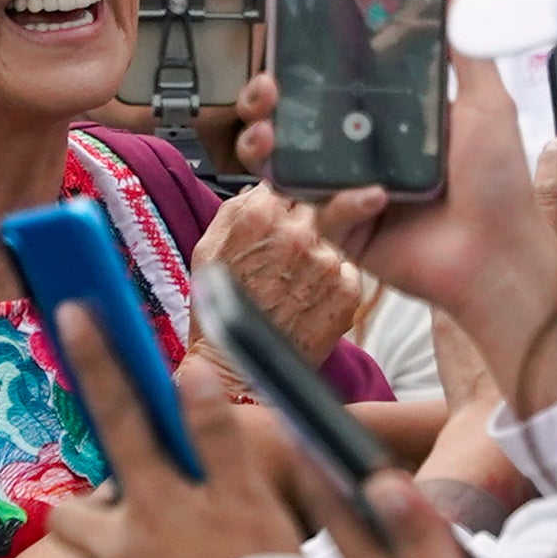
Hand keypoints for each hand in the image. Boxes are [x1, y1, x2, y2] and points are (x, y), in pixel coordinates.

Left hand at [48, 306, 302, 557]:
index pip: (120, 413)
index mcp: (153, 501)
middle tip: (139, 509)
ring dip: (115, 556)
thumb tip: (187, 373)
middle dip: (92, 507)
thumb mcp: (249, 497)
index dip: (97, 360)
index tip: (73, 312)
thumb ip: (216, 434)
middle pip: (73, 512)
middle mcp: (119, 548)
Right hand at [192, 183, 361, 366]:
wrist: (237, 370)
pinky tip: (309, 303)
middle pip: (312, 210)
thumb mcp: (209, 249)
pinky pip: (346, 272)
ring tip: (291, 290)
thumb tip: (262, 189)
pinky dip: (332, 284)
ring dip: (316, 258)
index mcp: (259, 215)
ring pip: (330, 242)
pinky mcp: (347, 290)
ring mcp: (326, 261)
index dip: (281, 207)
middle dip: (301, 229)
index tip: (276, 225)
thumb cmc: (218, 312)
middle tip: (283, 263)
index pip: (284, 187)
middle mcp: (297, 232)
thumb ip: (236, 209)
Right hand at [239, 58, 556, 412]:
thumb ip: (465, 51)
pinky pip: (326, 216)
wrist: (503, 255)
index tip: (284, 41)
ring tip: (268, 136)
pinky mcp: (350, 236)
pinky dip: (345, 203)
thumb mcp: (486, 104)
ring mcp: (350, 196)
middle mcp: (361, 155)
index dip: (301, 66)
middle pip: (293, 125)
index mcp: (386, 121)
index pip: (330, 87)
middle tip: (265, 89)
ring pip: (288, 171)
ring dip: (269, 151)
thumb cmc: (499, 183)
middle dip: (265, 106)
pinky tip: (375, 196)